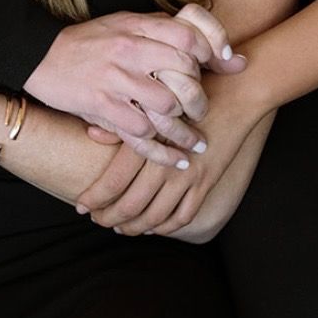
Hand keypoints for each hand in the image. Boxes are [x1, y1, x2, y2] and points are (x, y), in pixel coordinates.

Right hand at [25, 5, 245, 167]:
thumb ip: (164, 30)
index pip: (187, 38)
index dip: (211, 53)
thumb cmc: (91, 41)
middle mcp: (128, 51)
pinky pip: (141, 135)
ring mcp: (115, 80)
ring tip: (196, 143)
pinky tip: (177, 162)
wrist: (41, 56)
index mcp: (136, 27)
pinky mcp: (102, 107)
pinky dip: (163, 153)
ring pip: (166, 107)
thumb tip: (210, 43)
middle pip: (183, 75)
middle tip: (203, 111)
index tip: (223, 67)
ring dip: (185, 130)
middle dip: (200, 98)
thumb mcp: (125, 24)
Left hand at [77, 79, 261, 240]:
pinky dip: (166, 227)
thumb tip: (91, 134)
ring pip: (156, 217)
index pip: (113, 182)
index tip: (82, 206)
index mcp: (148, 142)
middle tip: (98, 220)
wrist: (235, 93)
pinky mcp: (207, 182)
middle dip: (110, 218)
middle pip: (131, 205)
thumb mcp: (154, 98)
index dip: (95, 199)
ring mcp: (189, 176)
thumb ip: (123, 120)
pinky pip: (184, 216)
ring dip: (136, 227)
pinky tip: (154, 226)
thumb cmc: (189, 90)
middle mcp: (166, 164)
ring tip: (122, 227)